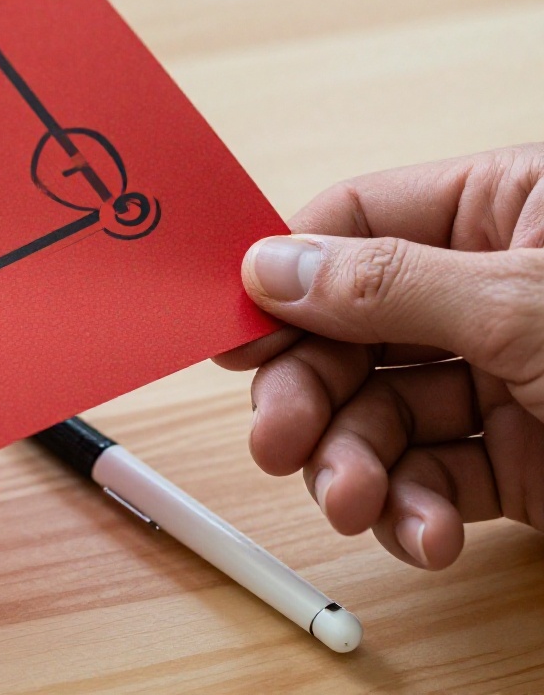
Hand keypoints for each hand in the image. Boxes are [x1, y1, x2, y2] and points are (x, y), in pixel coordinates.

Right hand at [215, 145, 543, 569]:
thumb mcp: (528, 303)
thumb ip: (387, 285)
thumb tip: (270, 263)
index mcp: (506, 209)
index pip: (354, 223)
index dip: (283, 275)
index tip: (231, 331)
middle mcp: (493, 291)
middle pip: (350, 332)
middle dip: (310, 392)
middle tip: (274, 438)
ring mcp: (508, 379)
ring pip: (382, 416)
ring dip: (354, 467)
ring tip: (354, 503)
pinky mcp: (523, 464)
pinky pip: (435, 482)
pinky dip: (416, 514)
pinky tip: (424, 535)